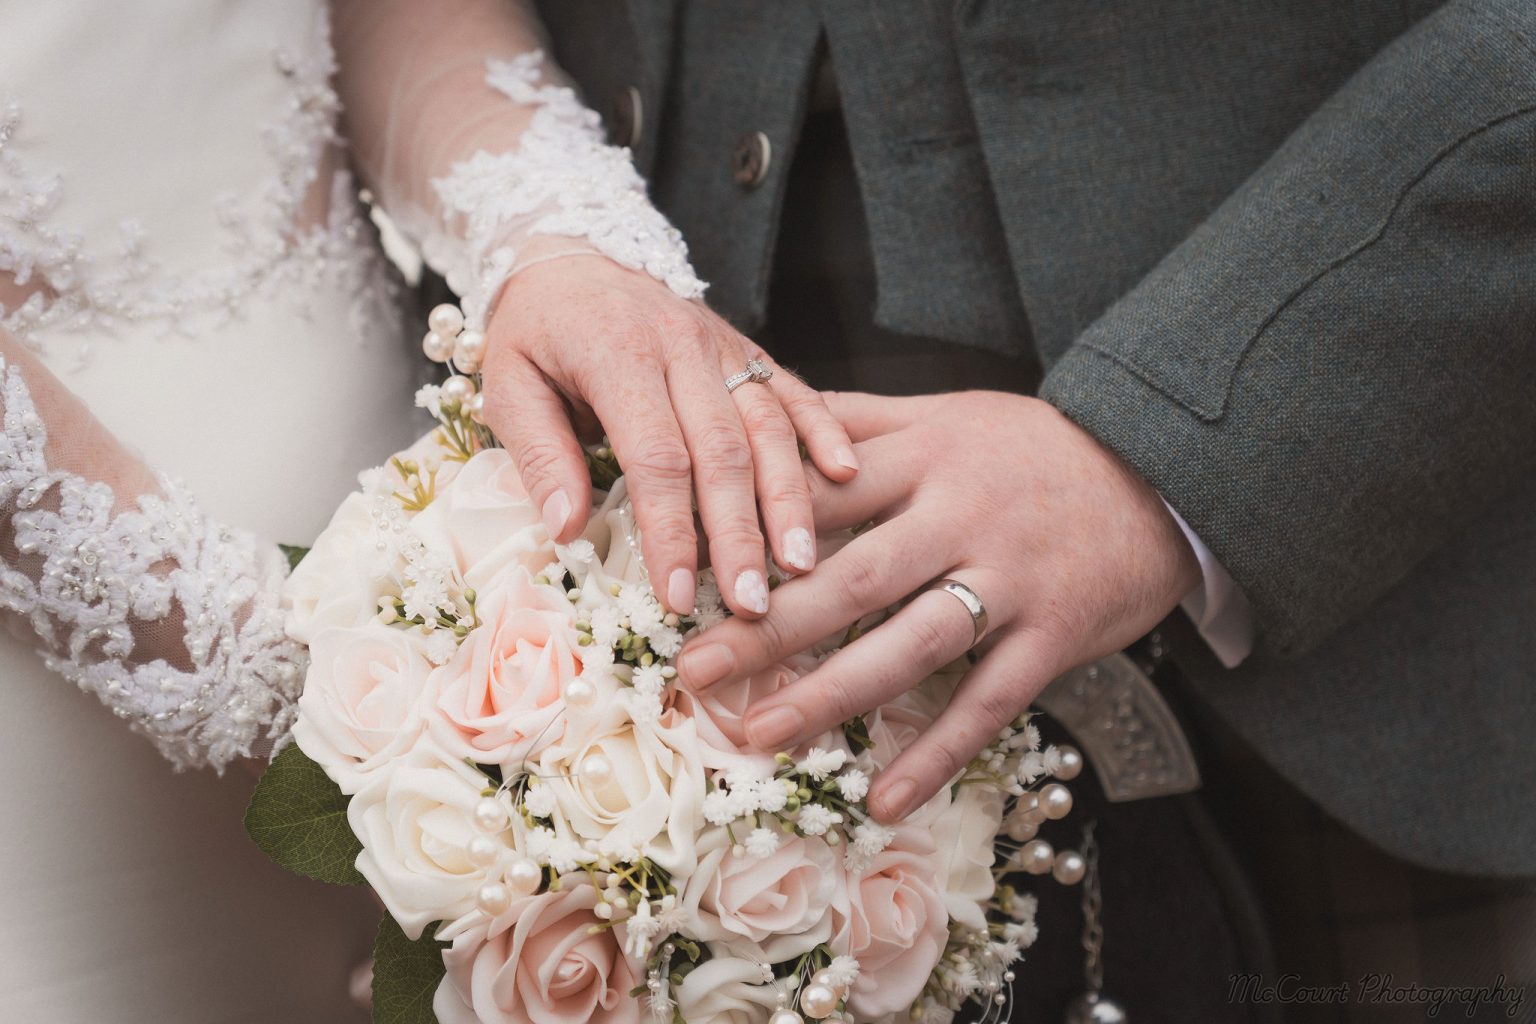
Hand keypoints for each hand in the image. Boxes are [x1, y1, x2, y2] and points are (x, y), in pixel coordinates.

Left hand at [478, 255, 857, 617]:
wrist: (572, 251)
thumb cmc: (535, 330)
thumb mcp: (508, 384)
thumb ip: (541, 453)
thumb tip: (567, 529)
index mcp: (618, 355)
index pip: (655, 457)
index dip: (671, 531)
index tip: (677, 594)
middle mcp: (681, 346)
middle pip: (723, 450)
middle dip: (741, 534)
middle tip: (750, 602)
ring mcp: (722, 345)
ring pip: (768, 426)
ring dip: (789, 499)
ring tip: (801, 565)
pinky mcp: (746, 347)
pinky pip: (794, 390)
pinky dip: (825, 430)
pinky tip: (846, 474)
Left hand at [675, 390, 1200, 821]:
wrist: (1162, 471)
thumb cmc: (1034, 448)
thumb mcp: (949, 414)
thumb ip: (860, 417)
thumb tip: (766, 401)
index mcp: (926, 456)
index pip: (822, 495)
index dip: (752, 534)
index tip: (688, 574)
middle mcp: (961, 516)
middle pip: (851, 576)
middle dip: (767, 627)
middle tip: (692, 669)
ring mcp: (1011, 579)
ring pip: (909, 645)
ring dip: (830, 695)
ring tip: (758, 734)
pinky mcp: (1054, 635)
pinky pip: (988, 704)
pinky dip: (935, 756)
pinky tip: (882, 800)